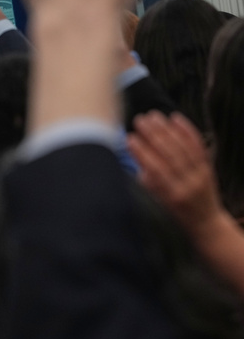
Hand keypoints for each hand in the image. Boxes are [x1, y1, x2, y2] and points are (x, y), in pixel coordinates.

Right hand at [128, 111, 225, 230]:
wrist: (205, 222)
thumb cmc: (175, 213)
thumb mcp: (157, 201)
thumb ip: (147, 180)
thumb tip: (134, 154)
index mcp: (172, 195)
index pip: (155, 169)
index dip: (142, 152)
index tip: (129, 138)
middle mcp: (188, 184)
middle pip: (170, 154)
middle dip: (153, 135)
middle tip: (140, 120)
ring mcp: (200, 175)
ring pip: (183, 147)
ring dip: (167, 129)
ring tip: (153, 116)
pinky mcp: (209, 167)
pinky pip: (198, 146)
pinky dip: (187, 131)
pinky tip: (176, 119)